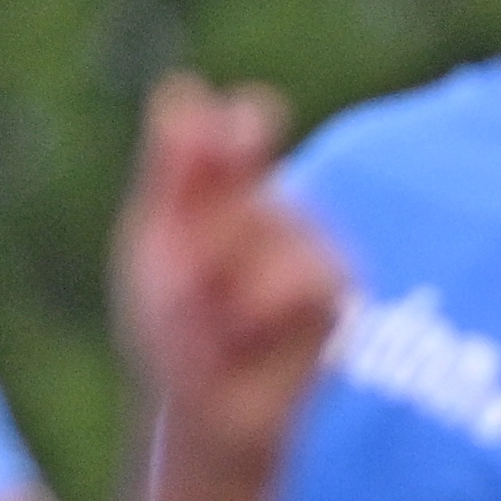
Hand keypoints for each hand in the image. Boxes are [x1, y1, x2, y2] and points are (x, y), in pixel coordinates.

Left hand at [111, 79, 348, 465]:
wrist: (204, 413)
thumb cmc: (175, 330)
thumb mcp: (159, 241)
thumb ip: (175, 171)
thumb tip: (186, 88)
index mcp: (228, 190)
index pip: (241, 131)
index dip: (240, 127)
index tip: (240, 125)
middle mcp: (279, 212)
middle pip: (250, 182)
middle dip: (205, 231)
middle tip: (183, 280)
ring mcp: (316, 251)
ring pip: (282, 228)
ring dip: (229, 275)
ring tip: (215, 320)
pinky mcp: (341, 298)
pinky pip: (309, 278)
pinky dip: (264, 308)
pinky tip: (248, 337)